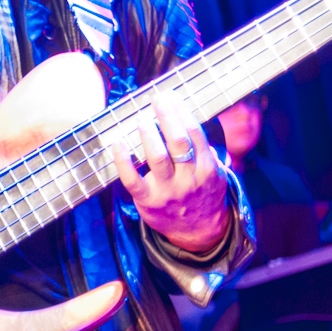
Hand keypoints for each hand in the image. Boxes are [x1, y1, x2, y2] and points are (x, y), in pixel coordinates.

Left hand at [110, 93, 228, 252]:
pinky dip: (122, 160)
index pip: (195, 134)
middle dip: (167, 118)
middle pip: (179, 143)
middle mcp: (189, 179)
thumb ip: (205, 149)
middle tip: (157, 99)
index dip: (182, 113)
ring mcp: (168, 191)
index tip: (171, 97)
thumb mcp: (215, 173)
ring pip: (158, 159)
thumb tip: (188, 116)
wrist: (200, 233)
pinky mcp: (148, 201)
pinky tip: (116, 143)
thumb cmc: (203, 194)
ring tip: (141, 118)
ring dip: (148, 135)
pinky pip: (132, 180)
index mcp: (207, 168)